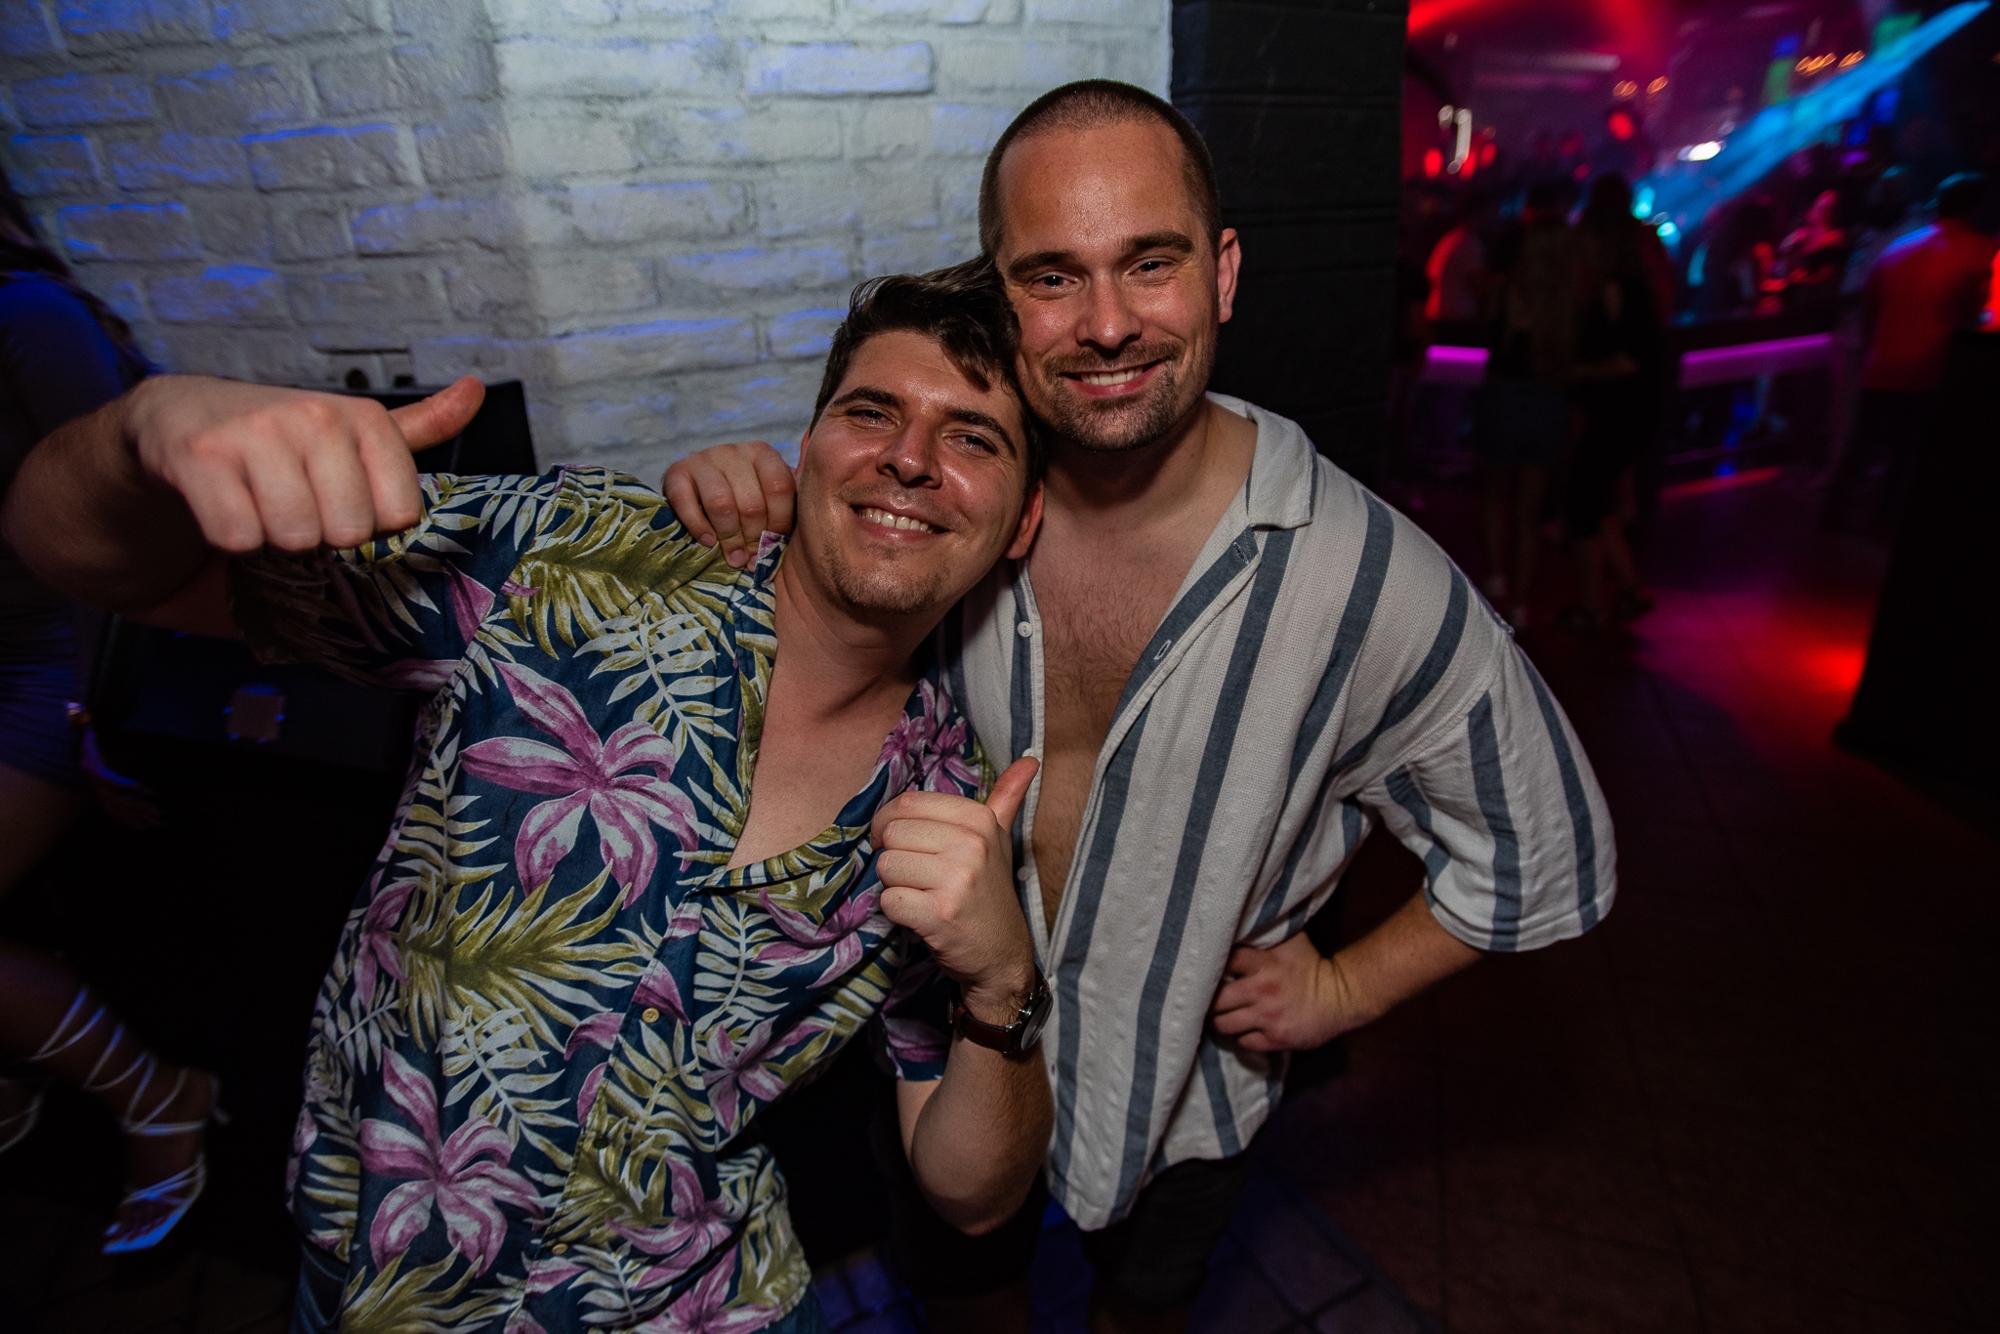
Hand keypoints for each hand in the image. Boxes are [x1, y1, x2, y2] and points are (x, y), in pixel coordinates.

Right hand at [80, 728, 159, 829]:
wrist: (83, 768)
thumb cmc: (91, 754)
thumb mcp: (90, 743)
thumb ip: (91, 735)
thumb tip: (88, 723)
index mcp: (102, 776)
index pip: (120, 783)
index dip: (135, 788)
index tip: (152, 792)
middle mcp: (103, 791)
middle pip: (124, 802)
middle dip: (142, 809)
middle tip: (159, 814)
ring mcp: (105, 800)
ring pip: (124, 811)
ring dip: (140, 817)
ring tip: (157, 822)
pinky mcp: (108, 805)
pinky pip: (120, 816)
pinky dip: (131, 822)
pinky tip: (143, 828)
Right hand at [126, 375, 484, 553]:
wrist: (178, 417)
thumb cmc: (282, 440)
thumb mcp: (354, 431)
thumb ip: (420, 426)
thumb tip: (477, 391)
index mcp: (364, 417)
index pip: (398, 516)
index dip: (368, 526)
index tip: (339, 501)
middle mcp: (315, 417)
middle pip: (346, 532)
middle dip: (318, 536)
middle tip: (293, 504)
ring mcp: (255, 432)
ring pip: (292, 537)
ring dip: (272, 540)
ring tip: (259, 504)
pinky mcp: (199, 456)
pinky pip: (237, 537)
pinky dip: (229, 539)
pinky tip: (223, 507)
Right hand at [660, 440, 795, 569]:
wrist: (699, 492)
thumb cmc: (745, 503)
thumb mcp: (771, 499)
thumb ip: (789, 508)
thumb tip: (814, 530)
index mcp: (763, 454)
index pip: (779, 489)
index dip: (779, 525)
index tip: (774, 548)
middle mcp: (734, 450)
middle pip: (751, 502)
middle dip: (753, 538)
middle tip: (751, 561)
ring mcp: (704, 458)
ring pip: (721, 503)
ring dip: (729, 538)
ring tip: (733, 558)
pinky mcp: (676, 472)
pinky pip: (686, 502)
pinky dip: (698, 527)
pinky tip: (708, 542)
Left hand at [870, 757, 1037, 1022]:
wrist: (1002, 956)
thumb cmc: (990, 893)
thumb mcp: (1000, 840)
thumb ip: (1007, 798)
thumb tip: (1031, 759)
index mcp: (980, 819)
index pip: (907, 804)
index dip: (890, 825)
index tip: (904, 845)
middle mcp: (971, 843)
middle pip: (892, 834)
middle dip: (894, 859)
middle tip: (917, 877)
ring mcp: (957, 879)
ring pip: (886, 867)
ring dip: (895, 887)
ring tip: (922, 896)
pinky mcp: (940, 913)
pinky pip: (889, 900)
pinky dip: (896, 912)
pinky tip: (920, 917)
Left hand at [1209, 932, 1369, 1052]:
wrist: (1342, 997)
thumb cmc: (1311, 965)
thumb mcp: (1290, 941)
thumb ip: (1264, 935)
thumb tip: (1238, 925)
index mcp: (1265, 962)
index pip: (1225, 962)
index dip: (1213, 966)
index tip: (1209, 971)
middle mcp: (1262, 990)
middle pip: (1216, 1000)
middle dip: (1210, 1000)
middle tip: (1209, 999)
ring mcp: (1268, 1017)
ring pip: (1224, 1025)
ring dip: (1221, 1021)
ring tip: (1223, 1015)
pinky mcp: (1276, 1038)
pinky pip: (1244, 1042)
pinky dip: (1242, 1036)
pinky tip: (1245, 1028)